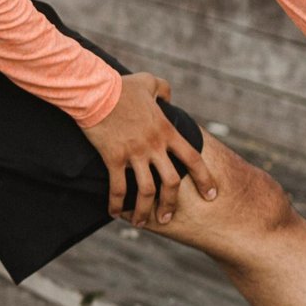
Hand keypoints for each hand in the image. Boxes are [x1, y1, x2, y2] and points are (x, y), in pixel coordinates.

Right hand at [82, 73, 217, 225]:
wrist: (95, 90)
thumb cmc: (121, 87)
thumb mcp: (148, 82)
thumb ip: (163, 89)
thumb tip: (169, 97)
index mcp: (167, 131)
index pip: (193, 159)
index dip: (204, 180)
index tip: (210, 195)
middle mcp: (154, 146)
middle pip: (171, 183)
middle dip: (171, 204)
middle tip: (168, 218)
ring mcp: (134, 153)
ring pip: (147, 191)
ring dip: (145, 211)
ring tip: (141, 223)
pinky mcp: (114, 158)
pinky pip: (118, 187)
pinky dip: (117, 204)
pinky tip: (115, 213)